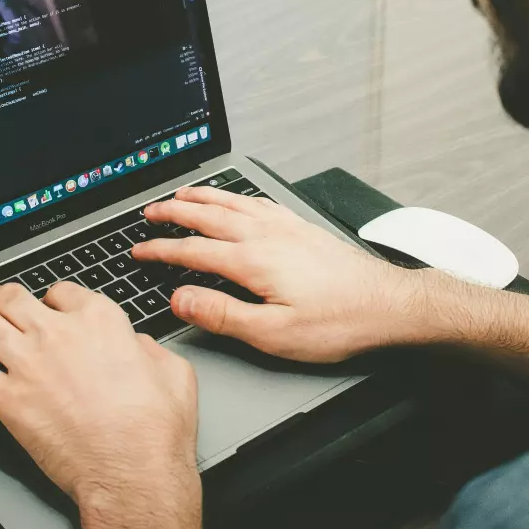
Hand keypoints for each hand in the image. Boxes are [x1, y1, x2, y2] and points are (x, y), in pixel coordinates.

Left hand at [0, 281, 199, 506]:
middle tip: (1, 308)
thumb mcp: (174, 372)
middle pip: (11, 298)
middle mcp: (58, 333)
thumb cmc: (156, 430)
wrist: (132, 473)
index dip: (54, 301)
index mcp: (99, 320)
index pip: (61, 291)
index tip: (52, 310)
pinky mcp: (7, 400)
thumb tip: (137, 345)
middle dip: (3, 301)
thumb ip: (149, 348)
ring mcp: (28, 364)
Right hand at [133, 186, 433, 363]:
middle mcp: (266, 236)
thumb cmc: (338, 322)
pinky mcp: (302, 229)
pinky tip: (236, 199)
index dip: (161, 250)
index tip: (139, 250)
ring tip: (182, 194)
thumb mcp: (274, 334)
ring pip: (233, 203)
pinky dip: (237, 196)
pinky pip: (259, 203)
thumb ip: (223, 315)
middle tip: (149, 211)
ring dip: (202, 197)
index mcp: (253, 261)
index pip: (193, 250)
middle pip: (208, 216)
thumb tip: (182, 300)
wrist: (389, 305)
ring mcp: (286, 228)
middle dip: (174, 213)